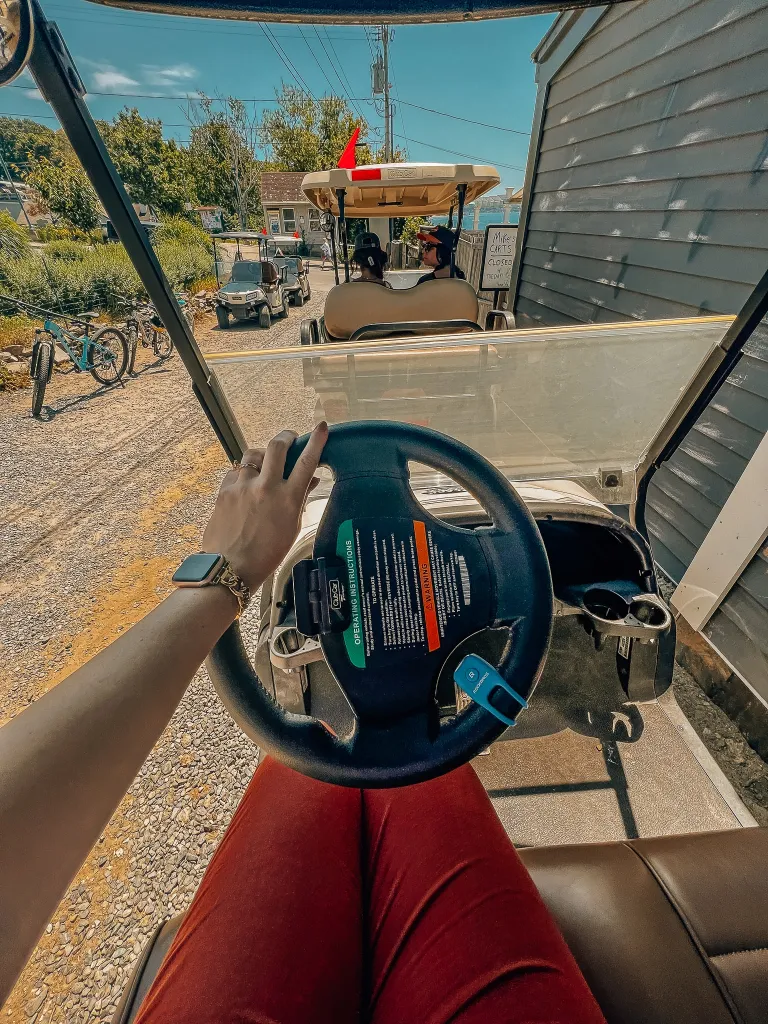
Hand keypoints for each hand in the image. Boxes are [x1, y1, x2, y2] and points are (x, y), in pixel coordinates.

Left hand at [201, 422, 327, 590]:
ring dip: (261, 456)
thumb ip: (300, 500)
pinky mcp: (225, 490)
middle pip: (277, 446)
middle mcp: (266, 487)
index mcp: (288, 499)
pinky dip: (243, 474)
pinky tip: (245, 485)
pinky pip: (236, 471)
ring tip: (263, 466)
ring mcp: (243, 486)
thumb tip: (310, 480)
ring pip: (253, 455)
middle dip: (285, 437)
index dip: (316, 441)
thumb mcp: (292, 527)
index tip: (322, 427)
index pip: (307, 461)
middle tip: (289, 439)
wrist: (230, 567)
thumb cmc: (266, 554)